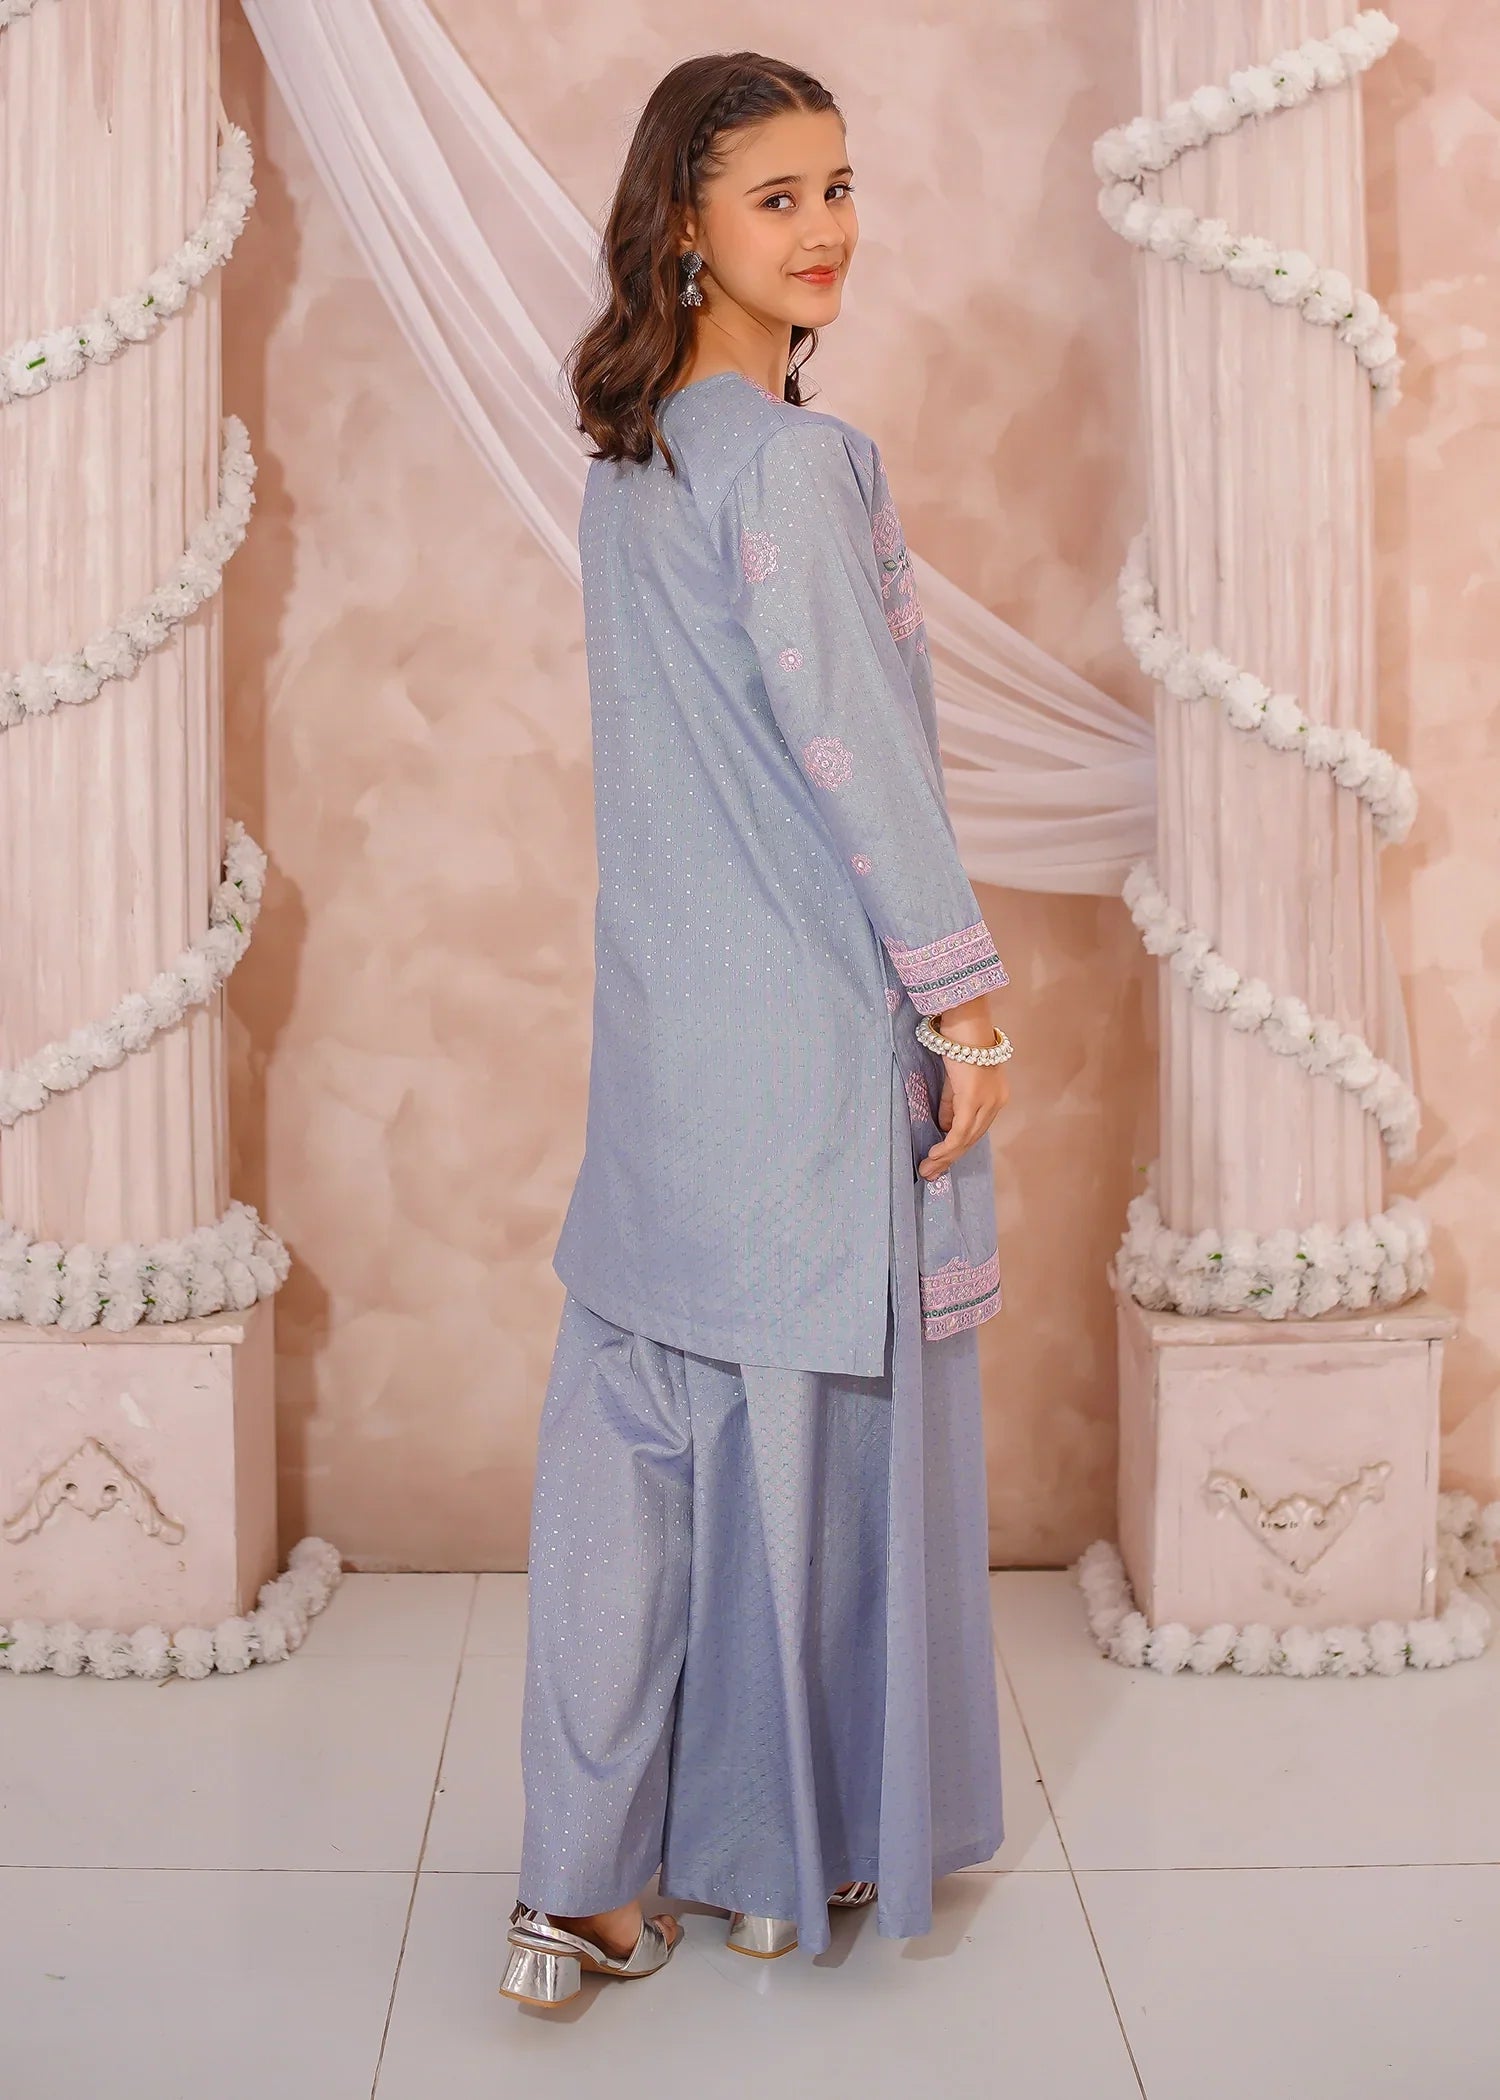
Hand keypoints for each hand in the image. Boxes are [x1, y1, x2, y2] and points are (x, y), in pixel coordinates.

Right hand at [918, 996, 1009, 1178]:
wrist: (965, 1023)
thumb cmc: (960, 1042)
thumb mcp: (956, 1079)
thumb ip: (952, 1103)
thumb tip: (943, 1126)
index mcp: (996, 1096)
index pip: (976, 1128)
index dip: (958, 1146)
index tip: (940, 1159)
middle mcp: (996, 1103)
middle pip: (972, 1139)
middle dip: (949, 1159)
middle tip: (930, 1173)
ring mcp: (986, 1103)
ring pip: (966, 1140)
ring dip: (945, 1158)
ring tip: (927, 1170)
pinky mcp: (973, 1101)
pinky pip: (959, 1133)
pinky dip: (946, 1148)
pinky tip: (934, 1156)